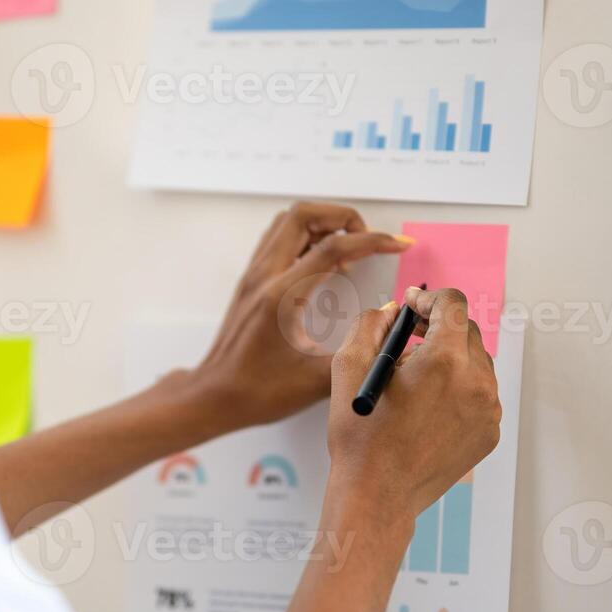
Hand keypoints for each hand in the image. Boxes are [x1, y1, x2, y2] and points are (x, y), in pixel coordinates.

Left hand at [188, 202, 411, 432]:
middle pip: (304, 215)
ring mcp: (254, 275)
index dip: (372, 240)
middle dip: (344, 218)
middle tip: (368, 240)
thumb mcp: (315, 381)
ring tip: (349, 248)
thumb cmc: (257, 391)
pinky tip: (324, 261)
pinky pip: (278, 238)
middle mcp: (264, 277)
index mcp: (281, 296)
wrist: (214, 395)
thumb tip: (391, 332)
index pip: (332, 248)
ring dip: (323, 223)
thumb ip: (358, 351)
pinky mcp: (251, 280)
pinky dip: (306, 236)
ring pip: (288, 221)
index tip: (397, 245)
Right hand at [326, 287, 501, 532]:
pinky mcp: (490, 433)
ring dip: (451, 359)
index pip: (453, 305)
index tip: (413, 305)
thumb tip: (393, 311)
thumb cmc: (359, 435)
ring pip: (476, 364)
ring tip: (416, 376)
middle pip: (467, 332)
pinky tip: (428, 406)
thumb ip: (370, 324)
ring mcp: (488, 411)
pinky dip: (458, 390)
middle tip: (410, 335)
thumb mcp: (348, 366)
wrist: (377, 495)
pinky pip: (480, 396)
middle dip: (439, 326)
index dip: (429, 297)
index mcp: (444, 360)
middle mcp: (476, 382)